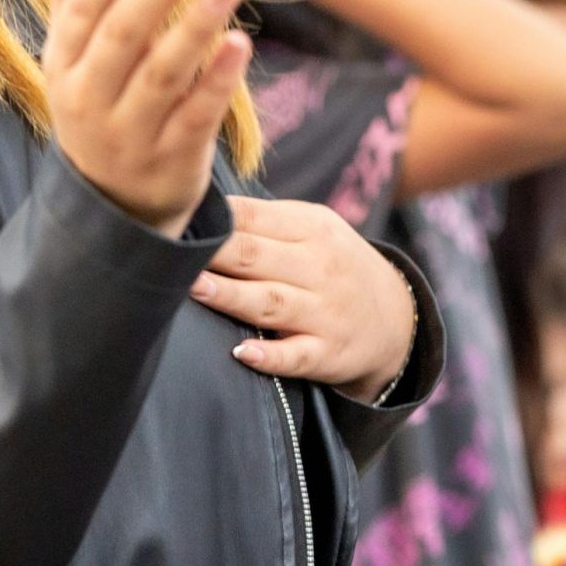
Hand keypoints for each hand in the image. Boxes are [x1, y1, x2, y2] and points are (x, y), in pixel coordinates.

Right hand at [45, 0, 250, 236]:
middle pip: (126, 31)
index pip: (84, 7)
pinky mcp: (173, 158)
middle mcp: (89, 98)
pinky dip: (218, 78)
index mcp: (62, 64)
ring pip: (165, 69)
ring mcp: (131, 132)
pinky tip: (241, 42)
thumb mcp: (74, 57)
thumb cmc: (100, 105)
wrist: (114, 207)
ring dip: (200, 17)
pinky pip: (197, 113)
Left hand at [194, 196, 420, 398]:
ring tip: (195, 288)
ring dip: (232, 296)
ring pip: (270, 303)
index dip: (215, 218)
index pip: (254, 217)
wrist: (395, 318)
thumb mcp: (314, 229)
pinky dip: (271, 356)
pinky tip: (243, 353)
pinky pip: (296, 355)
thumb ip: (262, 220)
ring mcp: (325, 312)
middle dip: (215, 253)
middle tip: (170, 250)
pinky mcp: (327, 353)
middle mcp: (320, 267)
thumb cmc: (333, 265)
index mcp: (312, 228)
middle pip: (256, 257)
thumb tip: (196, 209)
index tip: (174, 218)